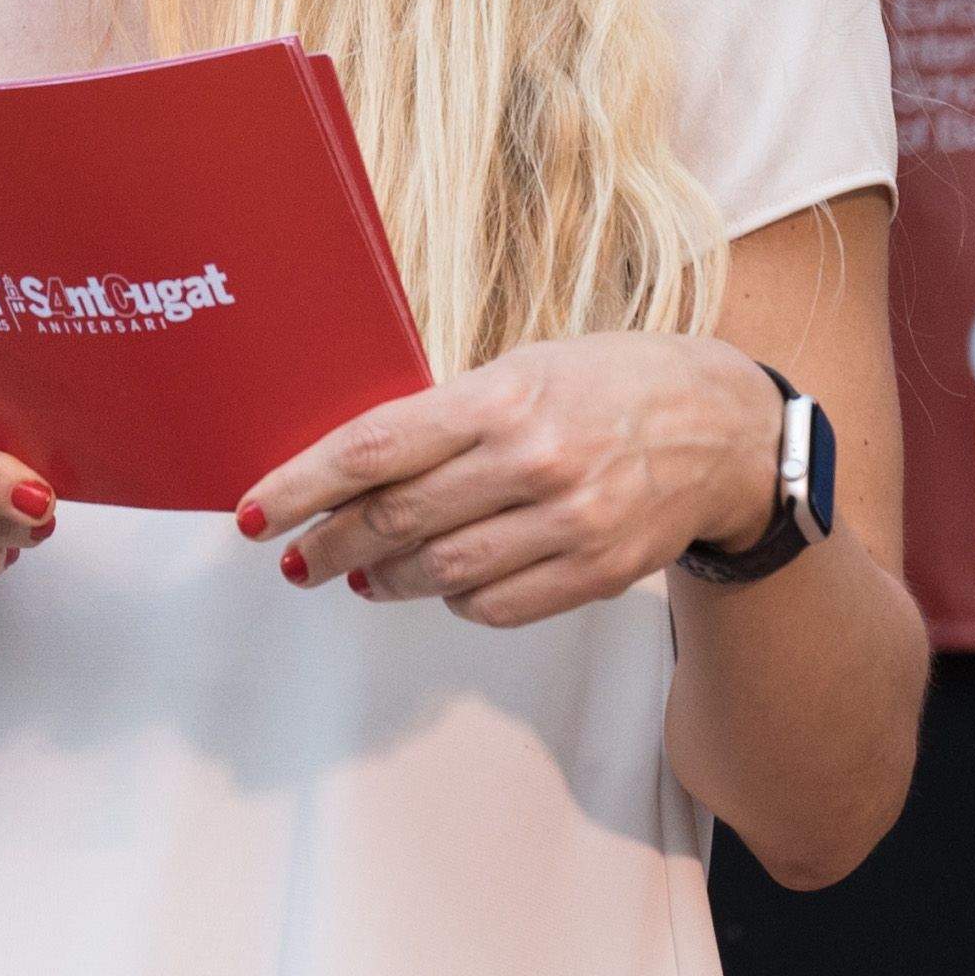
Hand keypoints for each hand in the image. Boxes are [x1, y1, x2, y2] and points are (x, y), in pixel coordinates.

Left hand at [238, 331, 784, 627]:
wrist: (722, 427)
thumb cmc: (606, 386)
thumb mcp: (523, 370)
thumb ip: (445, 416)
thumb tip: (354, 471)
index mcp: (502, 397)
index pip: (373, 448)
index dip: (300, 485)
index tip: (252, 512)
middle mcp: (534, 461)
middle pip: (394, 520)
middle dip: (326, 545)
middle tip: (293, 558)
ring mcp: (569, 523)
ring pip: (438, 572)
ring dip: (383, 578)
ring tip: (359, 572)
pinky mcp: (596, 573)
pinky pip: (494, 605)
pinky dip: (455, 598)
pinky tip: (446, 579)